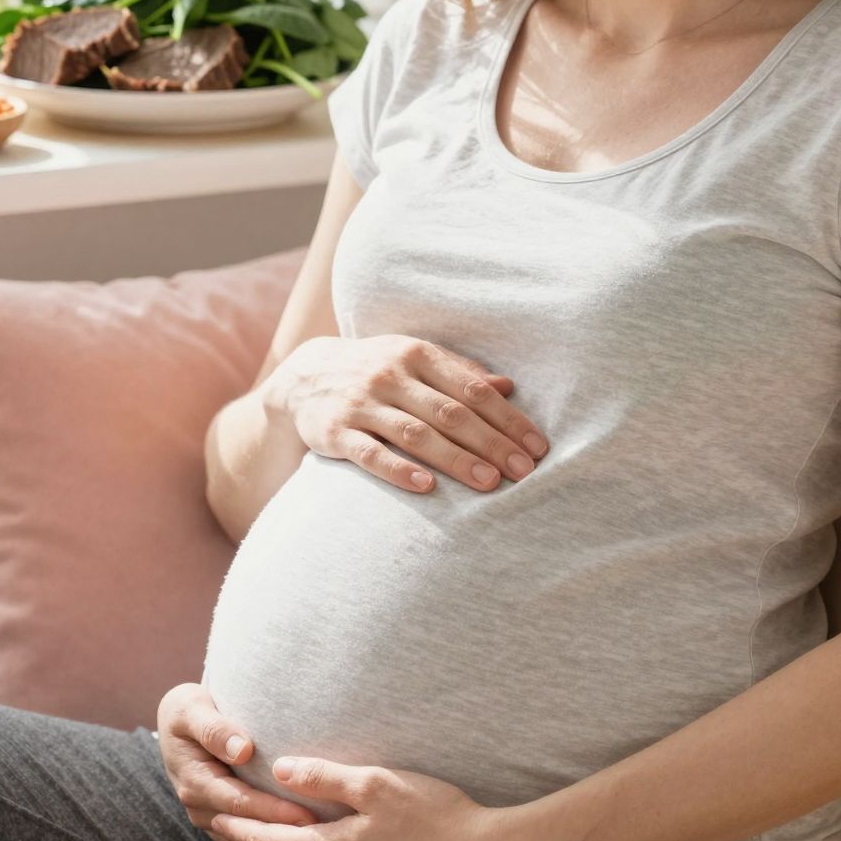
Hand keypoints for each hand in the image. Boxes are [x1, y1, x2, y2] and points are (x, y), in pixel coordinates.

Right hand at [155, 681, 321, 836]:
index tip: (306, 814)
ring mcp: (208, 816)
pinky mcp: (219, 820)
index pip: (239, 802)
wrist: (177, 722)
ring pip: (246, 839)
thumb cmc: (188, 710)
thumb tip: (243, 751)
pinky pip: (245, 839)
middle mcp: (199, 806)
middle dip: (284, 833)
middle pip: (246, 826)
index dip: (273, 811)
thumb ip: (215, 730)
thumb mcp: (191, 708)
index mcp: (194, 781)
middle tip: (324, 835)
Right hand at [265, 333, 549, 498]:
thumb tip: (509, 387)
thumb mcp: (414, 359)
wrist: (303, 376)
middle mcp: (390, 375)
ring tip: (490, 483)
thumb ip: (459, 372)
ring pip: (415, 433)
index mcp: (416, 354)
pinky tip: (427, 486)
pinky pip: (369, 453)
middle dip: (491, 443)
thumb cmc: (376, 371)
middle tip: (524, 472)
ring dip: (456, 459)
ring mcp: (360, 403)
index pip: (472, 389)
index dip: (508, 419)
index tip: (537, 447)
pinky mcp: (334, 432)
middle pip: (450, 412)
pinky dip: (398, 470)